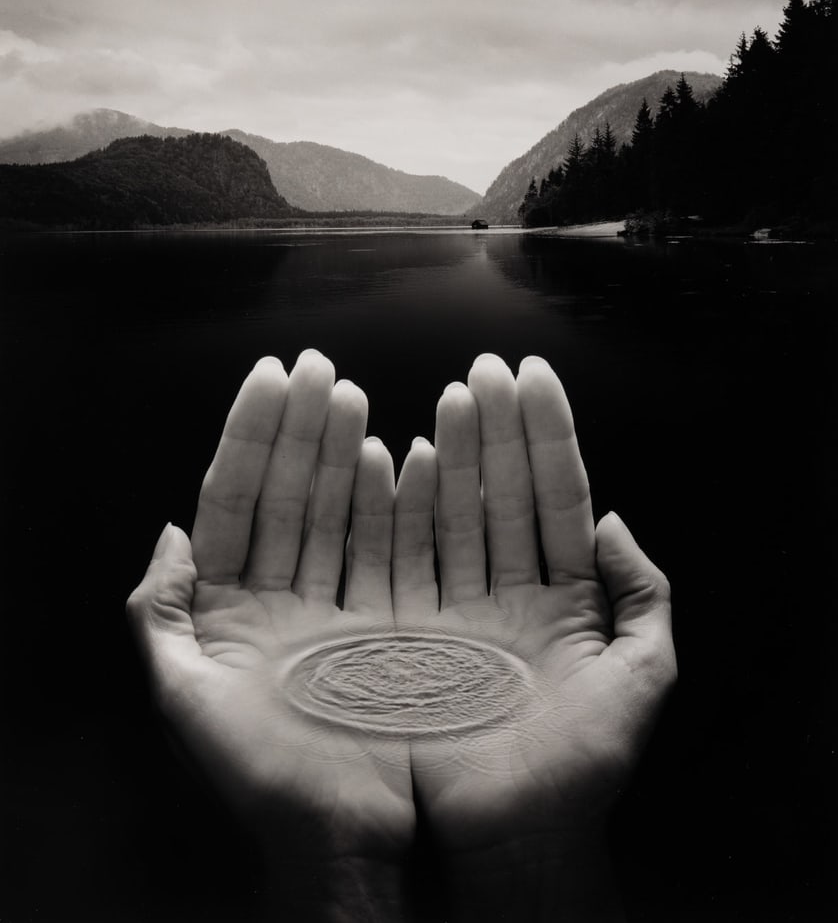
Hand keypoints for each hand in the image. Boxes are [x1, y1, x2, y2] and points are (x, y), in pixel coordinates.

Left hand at [127, 351, 412, 921]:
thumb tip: (168, 531)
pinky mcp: (391, 623)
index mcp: (230, 607)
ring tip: (354, 397)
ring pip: (343, 511)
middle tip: (320, 368)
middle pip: (292, 493)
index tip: (270, 375)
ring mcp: (341, 604)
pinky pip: (394, 550)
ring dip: (349, 452)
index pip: (238, 498)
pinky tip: (405, 456)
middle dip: (302, 427)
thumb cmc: (257, 776)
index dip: (251, 434)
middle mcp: (284, 596)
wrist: (340, 837)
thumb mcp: (185, 698)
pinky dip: (400, 502)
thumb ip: (162, 613)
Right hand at [392, 354, 675, 920]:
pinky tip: (394, 459)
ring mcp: (457, 608)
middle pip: (501, 492)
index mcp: (565, 597)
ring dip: (450, 456)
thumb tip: (615, 519)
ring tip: (448, 399)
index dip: (546, 435)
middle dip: (495, 429)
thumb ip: (645, 595)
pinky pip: (404, 557)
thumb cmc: (583, 766)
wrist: (515, 838)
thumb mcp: (642, 676)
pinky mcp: (410, 631)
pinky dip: (398, 507)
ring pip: (454, 514)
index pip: (557, 496)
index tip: (532, 376)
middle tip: (483, 370)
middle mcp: (509, 592)